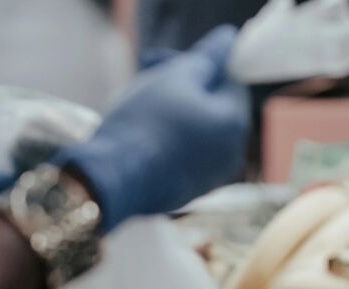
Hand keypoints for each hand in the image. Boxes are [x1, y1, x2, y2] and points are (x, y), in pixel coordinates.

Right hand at [55, 25, 249, 231]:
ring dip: (175, 108)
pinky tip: (142, 131)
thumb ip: (206, 58)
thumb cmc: (143, 123)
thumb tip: (229, 39)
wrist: (112, 180)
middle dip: (183, 84)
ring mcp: (215, 174)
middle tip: (146, 75)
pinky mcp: (193, 189)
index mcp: (236, 122)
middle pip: (214, 103)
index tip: (162, 61)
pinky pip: (189, 151)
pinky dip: (171, 136)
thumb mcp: (174, 78)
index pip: (230, 79)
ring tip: (140, 102)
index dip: (198, 64)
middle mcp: (234, 151)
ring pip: (200, 127)